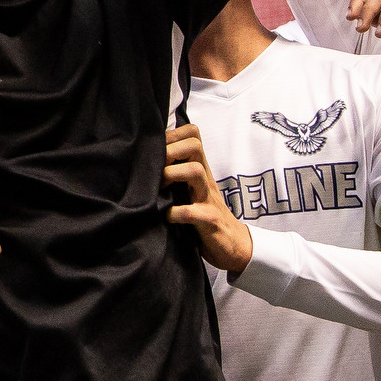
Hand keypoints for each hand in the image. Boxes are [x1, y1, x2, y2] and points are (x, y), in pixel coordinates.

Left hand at [163, 122, 250, 272]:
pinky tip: (166, 217)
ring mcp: (208, 199)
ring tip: (160, 189)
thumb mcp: (192, 190)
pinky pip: (191, 212)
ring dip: (171, 175)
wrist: (233, 246)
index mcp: (200, 170)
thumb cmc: (205, 215)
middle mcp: (205, 180)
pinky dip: (173, 213)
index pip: (193, 135)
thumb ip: (178, 174)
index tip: (154, 149)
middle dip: (169, 151)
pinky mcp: (209, 221)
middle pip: (194, 146)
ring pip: (195, 171)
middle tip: (154, 169)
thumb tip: (146, 161)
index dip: (172, 134)